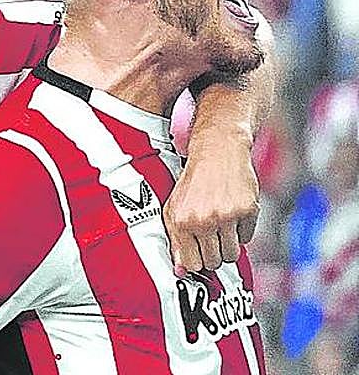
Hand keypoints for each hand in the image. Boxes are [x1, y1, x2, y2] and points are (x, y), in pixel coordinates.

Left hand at [164, 130, 258, 273]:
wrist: (217, 150)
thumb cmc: (194, 180)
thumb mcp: (174, 206)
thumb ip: (176, 239)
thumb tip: (181, 270)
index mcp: (181, 220)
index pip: (191, 264)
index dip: (195, 262)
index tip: (197, 256)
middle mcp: (203, 220)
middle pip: (213, 262)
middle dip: (212, 254)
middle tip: (210, 237)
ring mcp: (226, 216)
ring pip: (232, 254)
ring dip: (227, 245)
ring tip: (220, 226)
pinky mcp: (247, 211)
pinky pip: (247, 238)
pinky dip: (241, 232)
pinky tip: (232, 214)